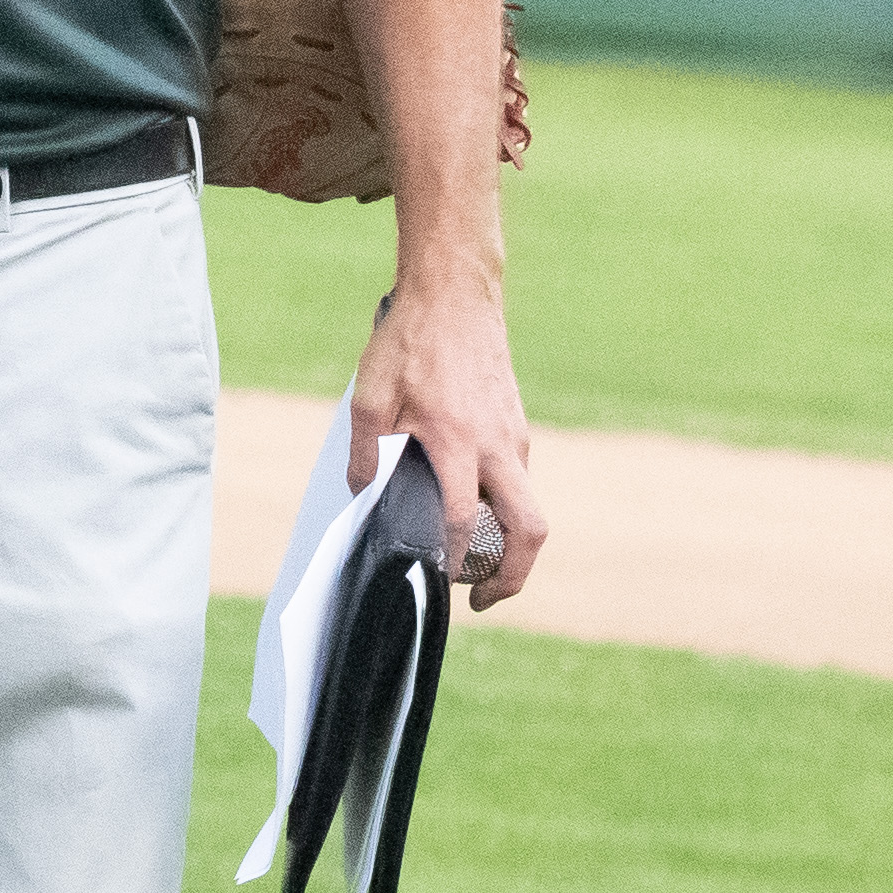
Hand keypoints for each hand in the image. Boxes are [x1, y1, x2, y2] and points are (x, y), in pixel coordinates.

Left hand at [348, 274, 550, 607]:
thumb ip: (364, 449)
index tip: (442, 583)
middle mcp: (498, 446)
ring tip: (471, 560)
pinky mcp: (518, 426)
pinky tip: (471, 507)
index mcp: (459, 443)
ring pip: (530, 506)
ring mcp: (515, 436)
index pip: (466, 521)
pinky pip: (521, 479)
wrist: (455, 293)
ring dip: (511, 541)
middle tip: (483, 598)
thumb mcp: (369, 393)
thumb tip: (361, 493)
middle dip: (515, 576)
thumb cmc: (409, 341)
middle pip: (531, 530)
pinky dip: (506, 506)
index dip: (456, 561)